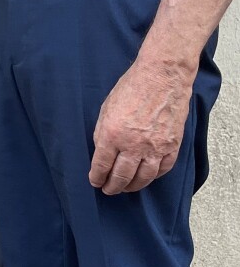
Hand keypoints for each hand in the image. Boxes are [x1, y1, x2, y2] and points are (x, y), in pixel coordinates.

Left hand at [89, 58, 192, 194]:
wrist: (162, 76)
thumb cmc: (132, 88)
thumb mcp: (106, 109)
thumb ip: (102, 133)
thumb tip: (102, 152)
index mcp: (112, 134)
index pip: (101, 166)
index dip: (97, 177)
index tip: (95, 182)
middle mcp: (133, 145)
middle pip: (121, 176)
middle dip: (113, 187)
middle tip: (109, 190)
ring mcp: (155, 147)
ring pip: (143, 178)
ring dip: (133, 187)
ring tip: (126, 188)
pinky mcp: (172, 144)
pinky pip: (163, 168)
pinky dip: (154, 176)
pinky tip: (147, 177)